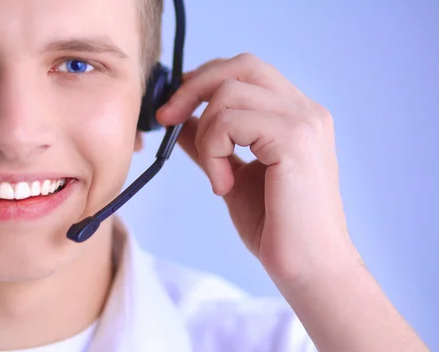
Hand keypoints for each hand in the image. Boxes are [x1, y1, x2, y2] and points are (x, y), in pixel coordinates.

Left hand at [157, 53, 428, 351]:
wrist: (309, 269)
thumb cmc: (275, 227)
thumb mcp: (232, 175)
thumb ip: (211, 143)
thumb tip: (180, 121)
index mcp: (296, 115)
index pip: (246, 70)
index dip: (204, 80)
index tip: (173, 108)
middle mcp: (305, 110)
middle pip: (240, 66)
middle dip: (193, 87)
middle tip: (166, 118)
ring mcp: (304, 121)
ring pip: (228, 93)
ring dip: (206, 135)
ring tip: (217, 176)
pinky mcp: (295, 140)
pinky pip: (230, 121)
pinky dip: (213, 150)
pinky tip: (224, 184)